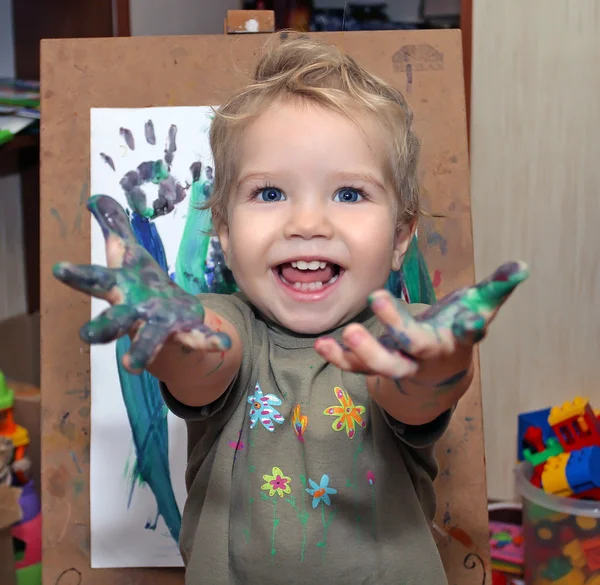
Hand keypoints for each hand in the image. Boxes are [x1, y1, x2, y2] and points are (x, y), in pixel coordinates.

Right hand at [53, 194, 230, 373]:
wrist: (169, 318)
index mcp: (122, 288)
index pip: (96, 279)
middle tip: (87, 335)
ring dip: (142, 349)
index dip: (78, 274)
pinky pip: (198, 338)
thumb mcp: (129, 254)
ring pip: (149, 339)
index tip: (60, 269)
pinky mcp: (186, 332)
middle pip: (116, 320)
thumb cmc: (141, 285)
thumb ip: (114, 227)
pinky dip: (210, 341)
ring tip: (131, 364)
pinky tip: (224, 342)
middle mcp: (136, 311)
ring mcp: (161, 325)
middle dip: (103, 327)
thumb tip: (94, 198)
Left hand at [315, 261, 528, 412]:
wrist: (437, 370)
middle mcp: (426, 357)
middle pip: (412, 352)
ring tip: (345, 335)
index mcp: (453, 342)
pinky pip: (356, 366)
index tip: (471, 321)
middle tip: (373, 306)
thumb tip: (522, 265)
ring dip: (361, 353)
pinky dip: (339, 358)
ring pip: (381, 366)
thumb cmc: (456, 331)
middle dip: (395, 332)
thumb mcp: (478, 308)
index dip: (469, 330)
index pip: (463, 337)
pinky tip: (323, 344)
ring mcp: (399, 363)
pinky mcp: (377, 364)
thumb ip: (497, 287)